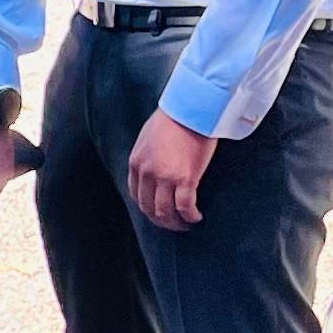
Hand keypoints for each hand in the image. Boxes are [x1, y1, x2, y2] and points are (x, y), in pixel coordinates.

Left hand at [126, 109, 215, 229]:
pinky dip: (190, 216)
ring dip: (175, 223)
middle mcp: (147, 173)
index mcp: (136, 163)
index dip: (147, 207)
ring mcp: (165, 178)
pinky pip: (185, 207)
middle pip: (149, 207)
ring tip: (185, 224)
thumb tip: (154, 165)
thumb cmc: (174, 118)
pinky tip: (196, 217)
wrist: (190, 109)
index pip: (136, 195)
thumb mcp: (149, 137)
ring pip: (165, 212)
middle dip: (160, 220)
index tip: (158, 212)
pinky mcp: (185, 179)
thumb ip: (148, 155)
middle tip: (173, 223)